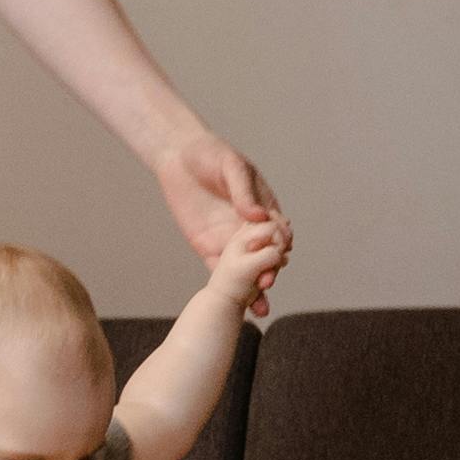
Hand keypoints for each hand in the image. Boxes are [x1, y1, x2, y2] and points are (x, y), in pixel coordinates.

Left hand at [156, 132, 283, 312]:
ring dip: (256, 287)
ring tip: (260, 306)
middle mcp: (249, 228)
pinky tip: (240, 305)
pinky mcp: (209, 248)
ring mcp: (230, 240)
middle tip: (267, 281)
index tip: (281, 252)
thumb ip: (244, 191)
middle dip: (270, 269)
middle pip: (266, 254)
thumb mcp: (231, 166)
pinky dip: (232, 288)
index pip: (277, 230)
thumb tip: (257, 216)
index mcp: (262, 207)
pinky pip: (221, 270)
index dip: (280, 242)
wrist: (178, 158)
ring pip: (248, 268)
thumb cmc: (210, 154)